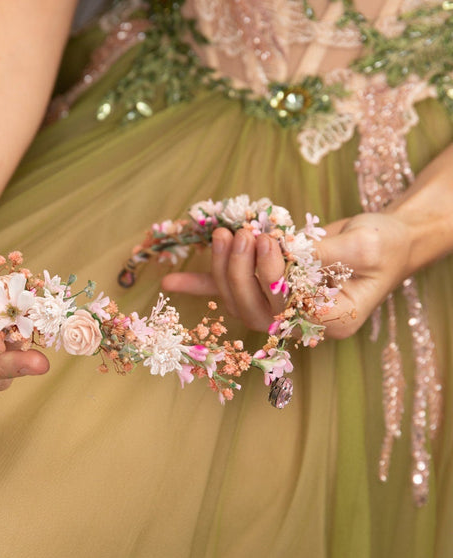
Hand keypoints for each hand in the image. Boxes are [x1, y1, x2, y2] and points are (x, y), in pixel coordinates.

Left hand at [161, 212, 413, 339]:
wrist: (386, 241)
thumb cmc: (384, 244)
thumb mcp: (365, 244)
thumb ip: (326, 252)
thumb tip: (285, 250)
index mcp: (333, 321)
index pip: (290, 309)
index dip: (271, 278)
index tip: (269, 241)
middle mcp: (303, 323)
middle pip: (257, 310)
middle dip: (241, 272)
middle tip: (245, 234)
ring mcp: (282, 309)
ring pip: (239, 302)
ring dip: (223, 270)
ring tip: (224, 235)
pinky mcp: (267, 290)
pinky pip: (228, 292)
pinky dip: (200, 285)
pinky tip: (171, 282)